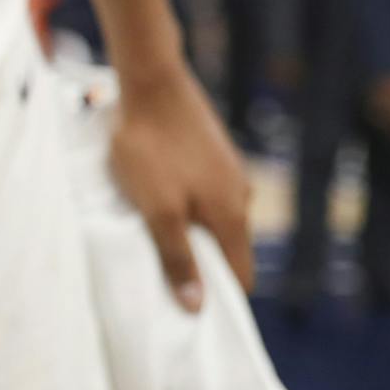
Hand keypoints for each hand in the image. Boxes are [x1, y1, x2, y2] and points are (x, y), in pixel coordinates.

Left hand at [110, 55, 252, 311]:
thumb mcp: (157, 210)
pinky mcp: (213, 152)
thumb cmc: (148, 147)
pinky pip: (206, 193)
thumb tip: (197, 307)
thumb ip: (176, 257)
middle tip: (164, 274)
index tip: (190, 309)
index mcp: (232, 215)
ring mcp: (229, 171)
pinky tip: (160, 198)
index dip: (219, 297)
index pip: (241, 276)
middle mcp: (240, 195)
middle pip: (229, 249)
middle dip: (202, 266)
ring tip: (154, 235)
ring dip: (192, 232)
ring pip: (216, 219)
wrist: (149, 79)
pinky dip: (189, 205)